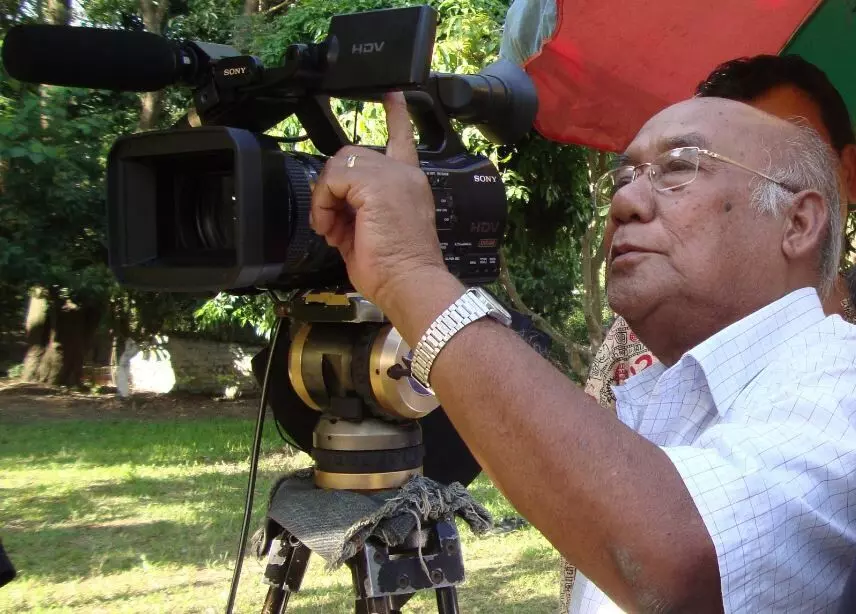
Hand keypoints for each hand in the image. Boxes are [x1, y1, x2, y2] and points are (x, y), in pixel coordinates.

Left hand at [310, 92, 446, 309]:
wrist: (410, 283)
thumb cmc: (394, 268)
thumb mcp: (370, 232)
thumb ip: (353, 210)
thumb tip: (329, 206)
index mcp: (408, 184)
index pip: (402, 139)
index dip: (396, 115)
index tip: (391, 94)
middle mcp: (404, 174)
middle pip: (352, 155)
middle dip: (332, 188)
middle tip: (331, 222)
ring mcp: (393, 175)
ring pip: (340, 163)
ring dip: (325, 197)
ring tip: (332, 226)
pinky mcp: (377, 184)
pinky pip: (334, 178)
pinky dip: (324, 202)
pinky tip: (332, 225)